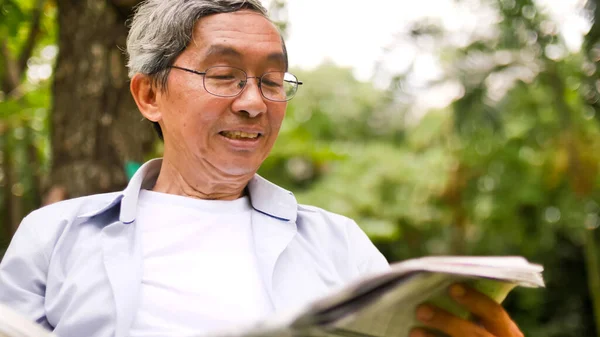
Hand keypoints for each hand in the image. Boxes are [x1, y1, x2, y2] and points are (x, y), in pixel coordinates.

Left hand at [409, 283, 523, 336]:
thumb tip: (447, 291)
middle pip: (474, 335)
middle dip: (447, 322)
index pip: (494, 313)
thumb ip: (478, 316)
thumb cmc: (484, 336)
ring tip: (414, 331)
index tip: (452, 288)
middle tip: (422, 310)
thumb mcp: (492, 330)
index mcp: (509, 335)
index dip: (474, 300)